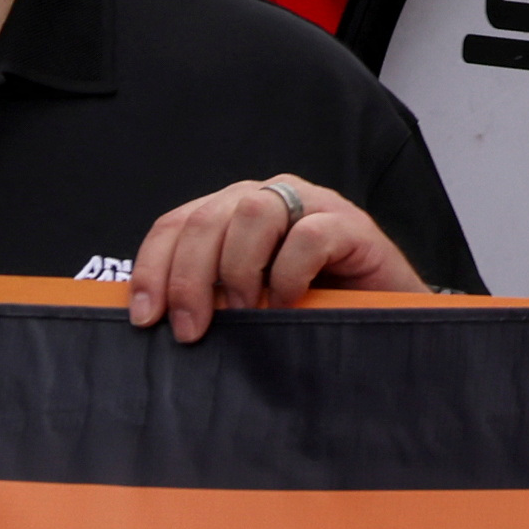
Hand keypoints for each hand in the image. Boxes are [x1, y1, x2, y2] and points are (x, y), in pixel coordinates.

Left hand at [124, 175, 425, 340]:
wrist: (383, 313)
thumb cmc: (307, 310)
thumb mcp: (242, 301)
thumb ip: (203, 295)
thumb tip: (148, 317)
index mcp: (234, 212)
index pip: (177, 223)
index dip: (152, 267)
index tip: (146, 317)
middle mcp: (269, 198)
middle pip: (208, 218)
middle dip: (189, 278)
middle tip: (192, 330)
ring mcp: (313, 205)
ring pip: (254, 211)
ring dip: (237, 270)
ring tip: (243, 313)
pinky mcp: (352, 224)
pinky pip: (308, 234)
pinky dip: (288, 274)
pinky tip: (287, 303)